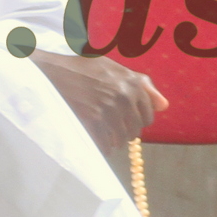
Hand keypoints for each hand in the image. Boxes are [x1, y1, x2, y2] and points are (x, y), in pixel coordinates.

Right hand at [35, 50, 165, 150]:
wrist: (52, 71)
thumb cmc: (83, 68)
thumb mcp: (115, 69)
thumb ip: (143, 86)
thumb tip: (164, 106)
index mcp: (133, 83)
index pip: (147, 117)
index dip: (136, 121)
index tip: (124, 119)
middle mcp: (124, 96)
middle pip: (134, 131)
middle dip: (124, 131)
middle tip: (109, 126)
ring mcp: (108, 110)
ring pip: (121, 140)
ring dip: (112, 141)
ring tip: (102, 132)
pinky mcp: (92, 121)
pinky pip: (104, 146)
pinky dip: (101, 147)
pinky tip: (95, 140)